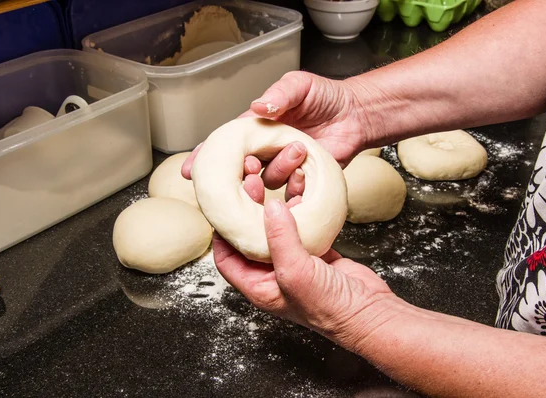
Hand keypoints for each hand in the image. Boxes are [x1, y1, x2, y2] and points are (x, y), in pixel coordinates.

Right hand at [181, 71, 373, 191]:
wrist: (355, 114)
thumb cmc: (326, 96)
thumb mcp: (300, 85)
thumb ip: (280, 93)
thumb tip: (258, 106)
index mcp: (257, 128)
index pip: (226, 144)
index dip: (207, 157)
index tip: (190, 170)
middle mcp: (266, 150)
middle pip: (239, 169)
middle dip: (236, 173)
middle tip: (249, 166)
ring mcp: (283, 167)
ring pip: (265, 179)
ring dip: (277, 168)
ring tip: (298, 148)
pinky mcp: (302, 180)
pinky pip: (290, 189)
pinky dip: (295, 181)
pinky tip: (305, 168)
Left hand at [212, 197, 397, 347]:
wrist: (369, 313)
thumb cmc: (329, 307)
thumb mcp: (296, 273)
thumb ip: (280, 239)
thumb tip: (269, 206)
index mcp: (258, 286)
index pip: (227, 256)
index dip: (223, 230)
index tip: (225, 203)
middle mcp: (272, 273)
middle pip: (251, 235)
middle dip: (249, 208)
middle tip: (251, 181)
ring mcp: (295, 261)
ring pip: (278, 227)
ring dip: (277, 203)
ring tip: (276, 178)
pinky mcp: (316, 252)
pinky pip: (302, 225)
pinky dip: (301, 207)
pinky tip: (301, 190)